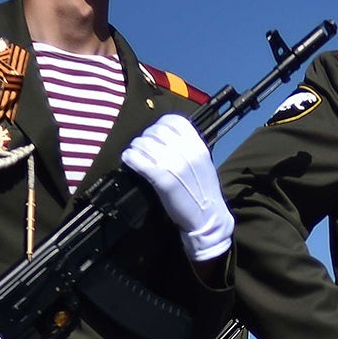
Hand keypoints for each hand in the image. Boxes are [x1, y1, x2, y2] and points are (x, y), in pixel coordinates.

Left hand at [122, 113, 231, 261]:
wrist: (208, 217)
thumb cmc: (203, 192)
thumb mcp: (203, 163)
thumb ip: (188, 147)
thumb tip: (166, 137)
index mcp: (197, 146)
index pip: (174, 121)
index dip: (160, 124)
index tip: (156, 133)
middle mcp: (186, 151)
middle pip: (155, 131)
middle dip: (146, 137)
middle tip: (144, 147)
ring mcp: (173, 164)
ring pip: (143, 143)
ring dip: (135, 147)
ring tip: (136, 155)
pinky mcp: (161, 179)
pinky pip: (137, 159)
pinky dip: (130, 158)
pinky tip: (130, 161)